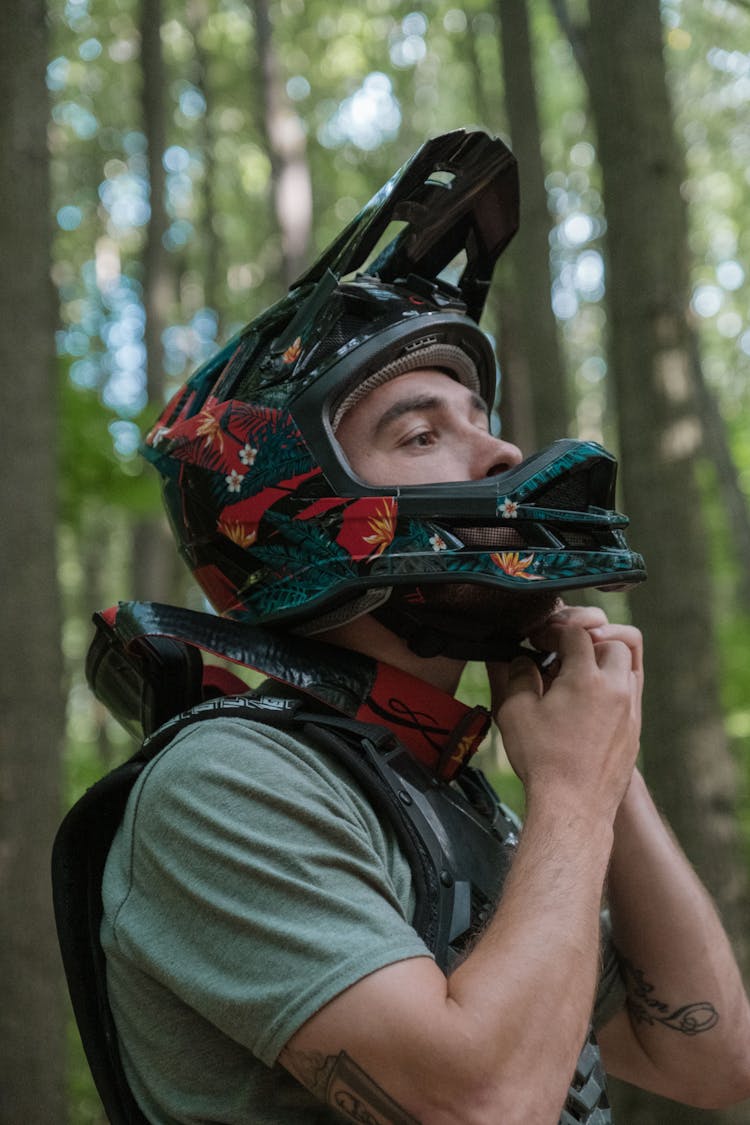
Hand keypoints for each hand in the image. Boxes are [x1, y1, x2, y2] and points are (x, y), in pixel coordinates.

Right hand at [492, 607, 642, 817]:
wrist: (574, 807)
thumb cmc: (543, 760)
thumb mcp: (515, 712)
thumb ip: (518, 676)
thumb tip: (521, 661)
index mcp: (587, 678)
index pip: (578, 632)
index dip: (555, 631)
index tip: (540, 642)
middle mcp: (616, 688)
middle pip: (614, 641)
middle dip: (589, 639)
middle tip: (564, 653)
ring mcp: (630, 710)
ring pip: (629, 666)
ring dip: (606, 661)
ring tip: (580, 674)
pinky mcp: (634, 731)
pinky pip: (631, 693)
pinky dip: (612, 686)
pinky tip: (588, 702)